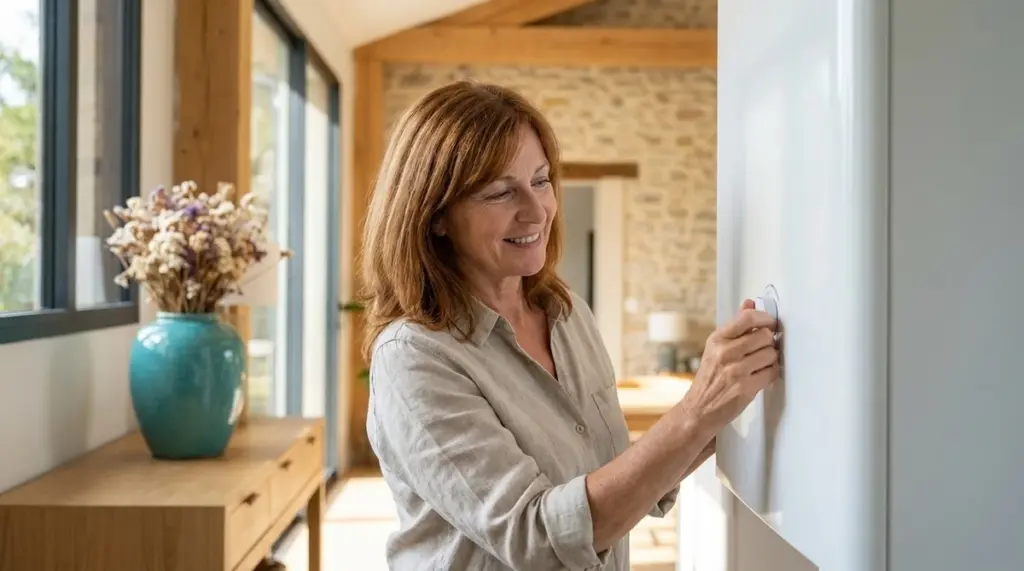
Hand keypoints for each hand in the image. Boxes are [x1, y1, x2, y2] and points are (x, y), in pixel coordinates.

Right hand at [681, 299, 779, 434]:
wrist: (699, 409)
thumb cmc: (710, 378)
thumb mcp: (716, 347)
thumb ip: (735, 325)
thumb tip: (749, 303)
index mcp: (717, 339)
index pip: (747, 318)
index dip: (764, 318)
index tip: (770, 323)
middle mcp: (725, 352)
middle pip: (764, 335)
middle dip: (768, 342)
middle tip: (763, 348)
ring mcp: (736, 370)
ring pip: (771, 354)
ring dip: (770, 359)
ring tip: (760, 364)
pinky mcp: (746, 387)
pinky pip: (772, 372)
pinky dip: (770, 373)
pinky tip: (761, 375)